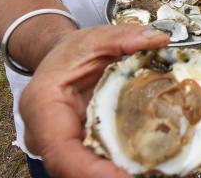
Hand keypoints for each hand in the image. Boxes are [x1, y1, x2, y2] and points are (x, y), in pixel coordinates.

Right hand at [20, 25, 168, 177]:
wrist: (60, 59)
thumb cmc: (72, 52)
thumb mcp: (96, 38)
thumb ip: (124, 37)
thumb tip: (158, 39)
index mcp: (43, 105)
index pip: (60, 150)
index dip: (90, 171)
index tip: (121, 177)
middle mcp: (46, 134)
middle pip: (73, 169)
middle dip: (109, 177)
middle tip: (148, 174)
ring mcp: (62, 146)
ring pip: (85, 171)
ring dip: (117, 173)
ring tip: (152, 171)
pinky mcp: (80, 149)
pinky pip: (97, 164)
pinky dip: (120, 167)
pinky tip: (148, 167)